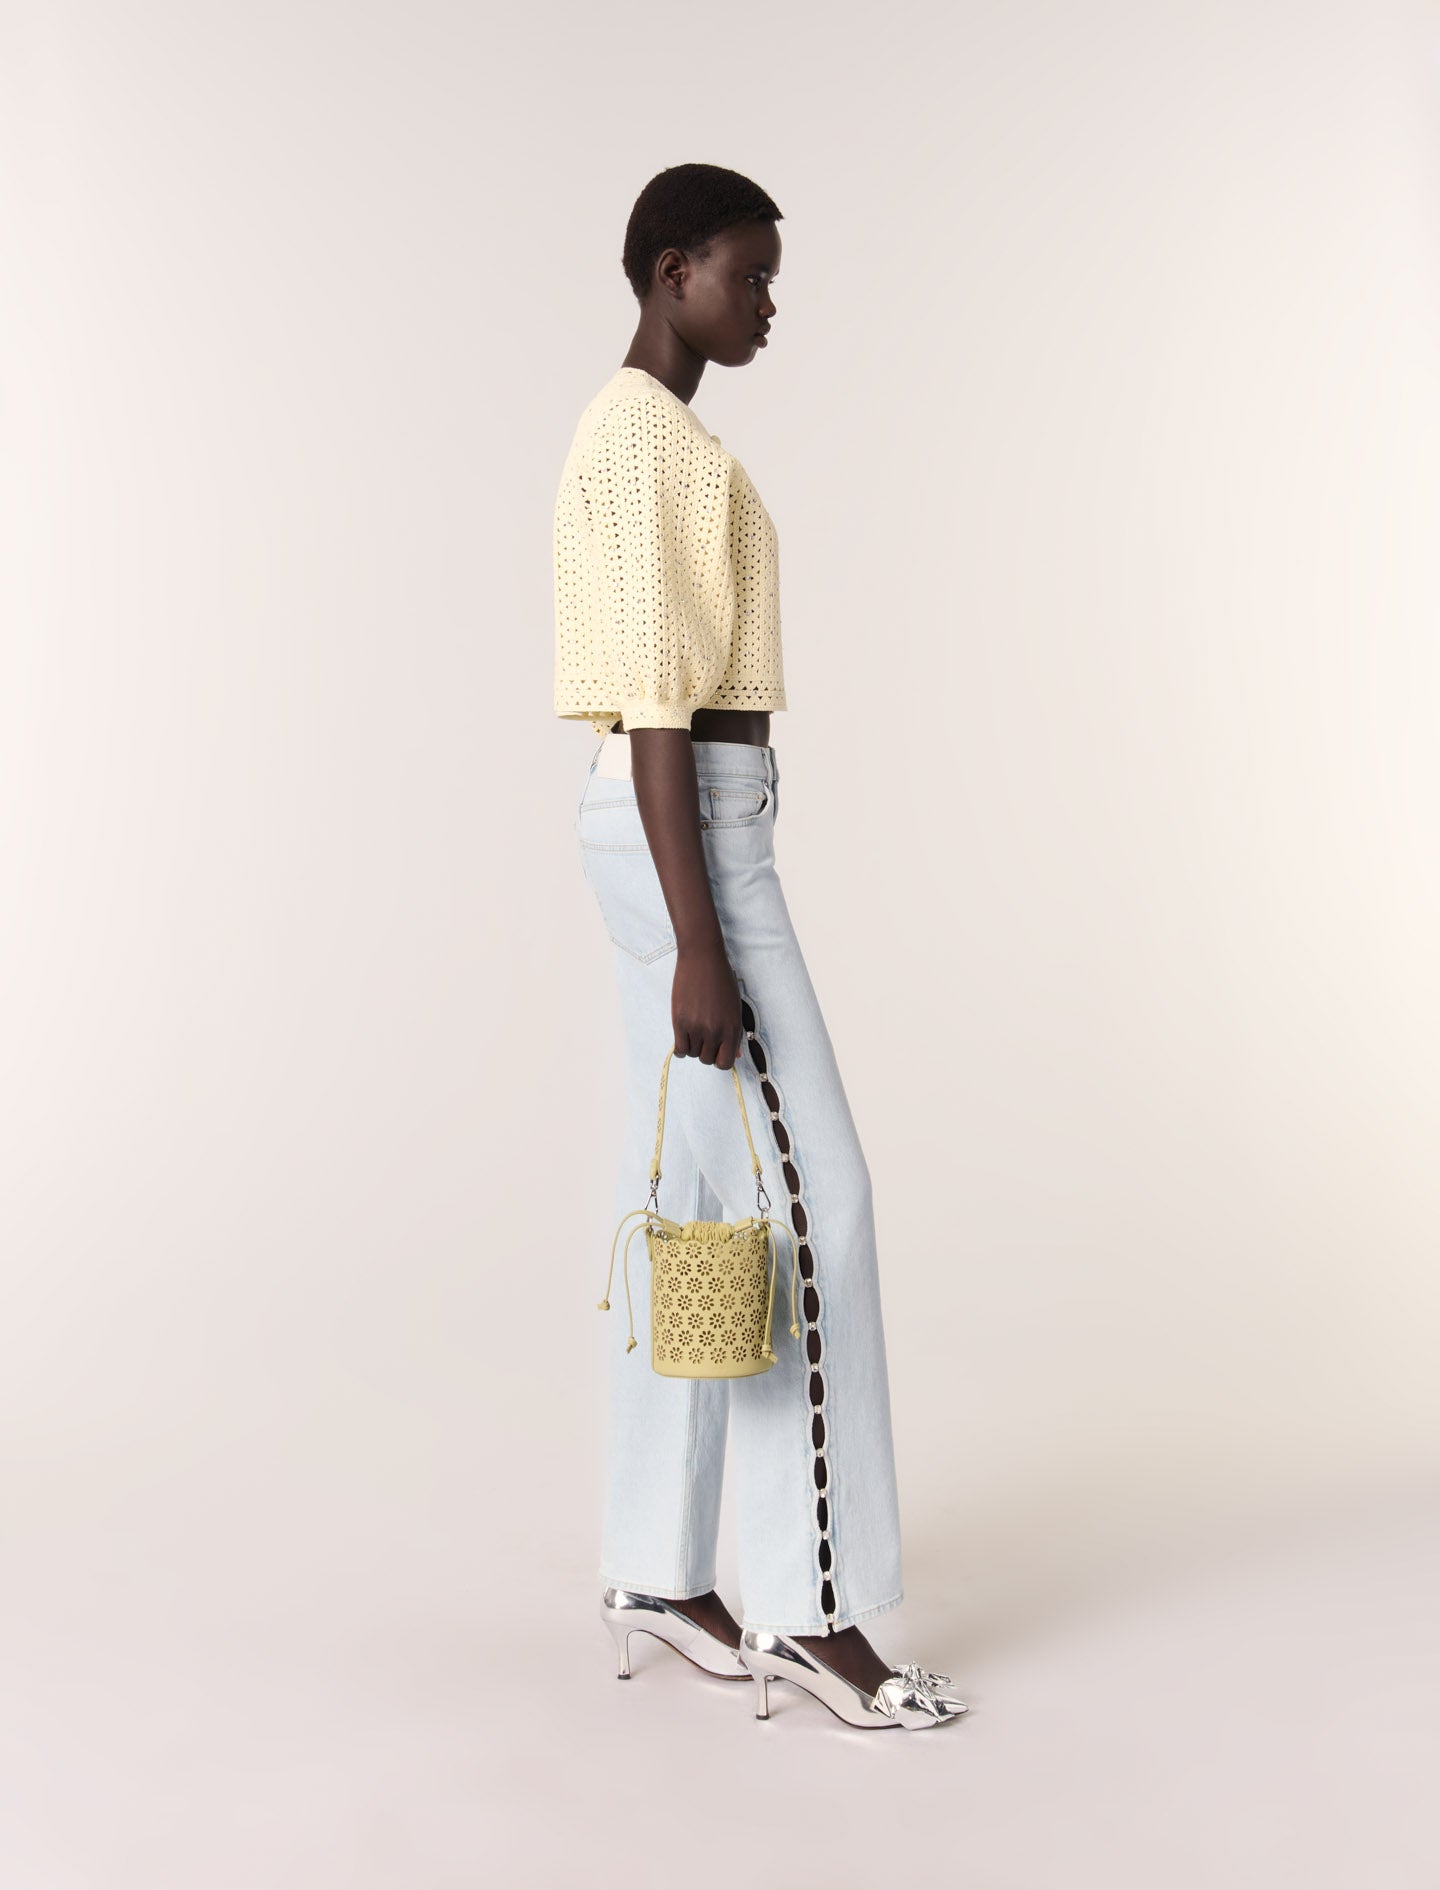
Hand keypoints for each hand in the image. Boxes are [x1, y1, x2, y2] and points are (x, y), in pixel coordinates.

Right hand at [672, 940, 744, 1067]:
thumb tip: (735, 1055)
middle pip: (707, 1060)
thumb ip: (735, 1032)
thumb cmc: (721, 980)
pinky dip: (680, 1048)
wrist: (702, 959)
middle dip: (706, 1051)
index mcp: (732, 1028)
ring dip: (693, 1046)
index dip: (720, 1059)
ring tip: (694, 1030)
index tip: (717, 1050)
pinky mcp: (680, 1022)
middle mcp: (715, 1031)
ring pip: (693, 1054)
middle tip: (704, 1036)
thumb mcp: (734, 1006)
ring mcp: (697, 1028)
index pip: (725, 1063)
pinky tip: (683, 1036)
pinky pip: (679, 1049)